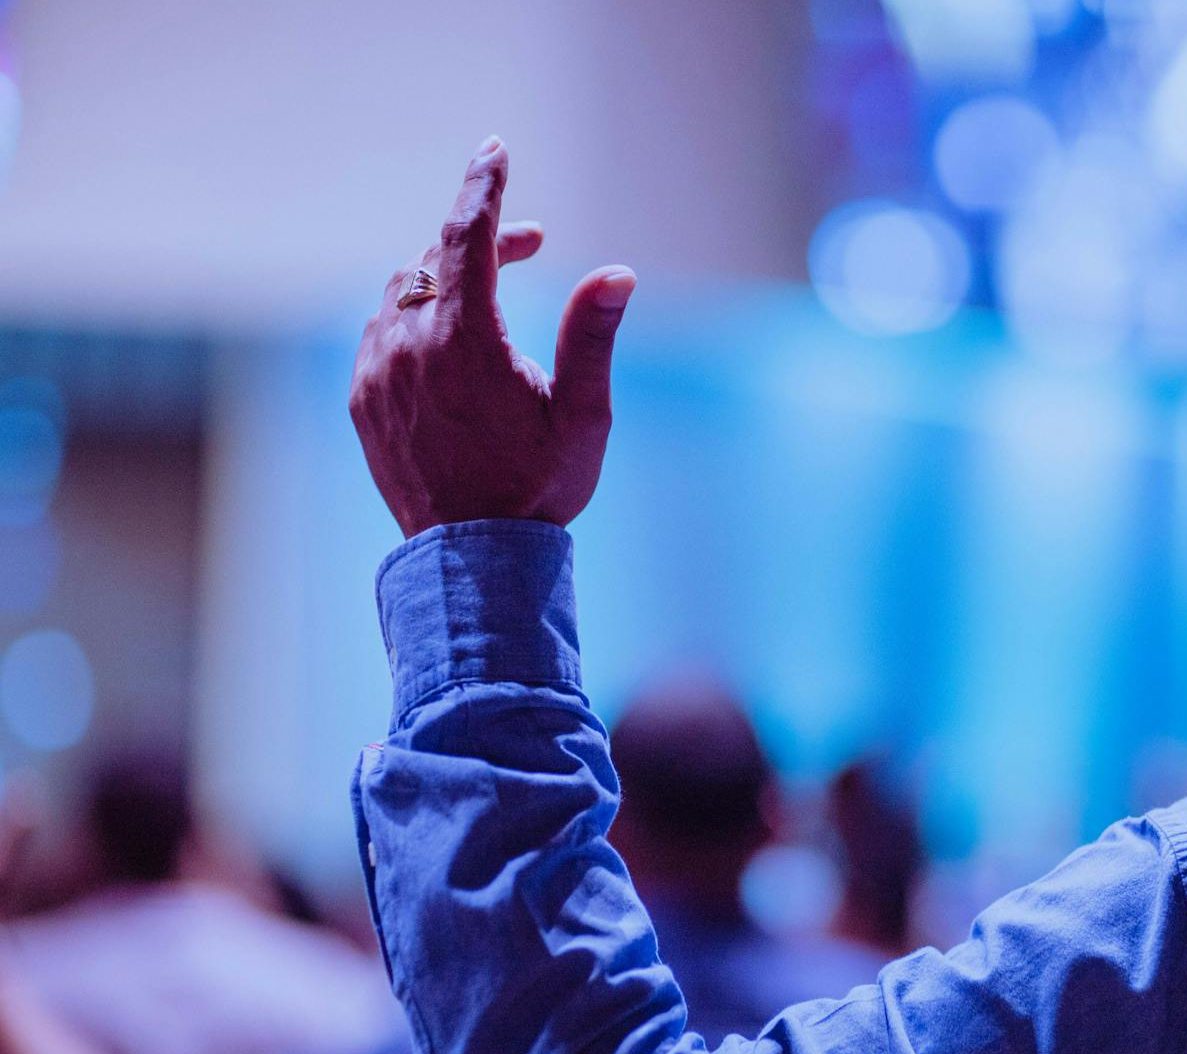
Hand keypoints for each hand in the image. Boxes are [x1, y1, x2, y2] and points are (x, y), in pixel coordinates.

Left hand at [350, 136, 636, 536]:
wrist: (474, 562)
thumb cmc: (539, 489)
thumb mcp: (583, 414)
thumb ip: (591, 335)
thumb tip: (616, 273)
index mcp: (466, 340)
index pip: (466, 235)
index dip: (483, 186)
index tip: (495, 150)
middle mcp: (409, 347)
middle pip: (437, 259)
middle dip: (483, 240)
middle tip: (532, 245)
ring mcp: (377, 374)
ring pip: (402, 293)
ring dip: (445, 280)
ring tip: (491, 300)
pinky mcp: (363, 402)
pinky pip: (380, 334)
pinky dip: (413, 320)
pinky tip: (447, 345)